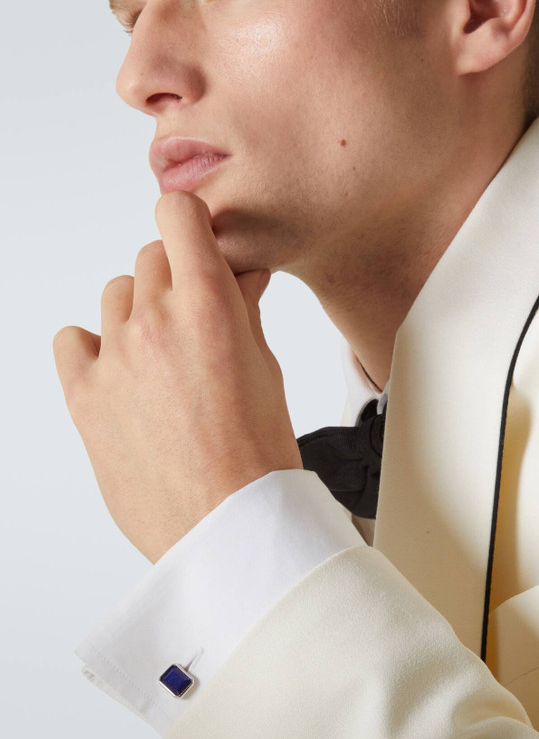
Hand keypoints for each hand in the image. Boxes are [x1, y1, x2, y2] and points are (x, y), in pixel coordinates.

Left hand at [53, 191, 302, 562]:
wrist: (227, 523)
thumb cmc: (256, 456)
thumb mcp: (266, 368)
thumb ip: (245, 310)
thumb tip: (240, 276)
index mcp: (209, 307)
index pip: (178, 215)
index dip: (191, 222)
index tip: (200, 239)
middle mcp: (154, 321)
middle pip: (150, 256)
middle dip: (176, 275)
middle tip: (198, 314)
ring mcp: (114, 358)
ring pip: (116, 295)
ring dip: (140, 310)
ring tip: (166, 355)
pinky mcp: (84, 397)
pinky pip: (72, 341)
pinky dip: (94, 346)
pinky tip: (121, 369)